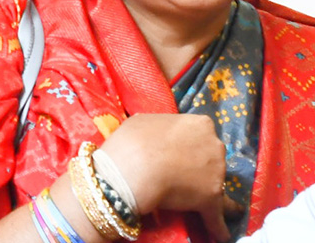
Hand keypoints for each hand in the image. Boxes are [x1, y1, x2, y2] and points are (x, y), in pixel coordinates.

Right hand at [98, 113, 231, 240]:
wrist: (134, 168)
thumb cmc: (134, 141)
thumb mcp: (144, 122)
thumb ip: (162, 128)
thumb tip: (160, 137)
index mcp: (200, 124)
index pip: (201, 133)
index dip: (189, 143)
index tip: (177, 150)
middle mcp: (215, 146)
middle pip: (212, 157)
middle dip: (200, 165)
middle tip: (178, 172)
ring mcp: (218, 175)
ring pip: (217, 186)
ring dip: (207, 192)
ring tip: (195, 201)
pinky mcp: (213, 201)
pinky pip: (218, 217)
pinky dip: (218, 226)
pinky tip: (220, 234)